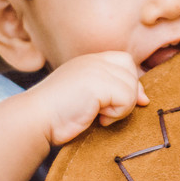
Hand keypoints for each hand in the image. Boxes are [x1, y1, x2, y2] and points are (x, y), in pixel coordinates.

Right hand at [26, 51, 148, 144]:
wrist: (34, 120)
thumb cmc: (57, 115)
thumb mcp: (87, 97)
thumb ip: (111, 92)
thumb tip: (145, 98)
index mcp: (89, 61)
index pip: (125, 62)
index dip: (129, 83)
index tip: (120, 103)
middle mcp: (93, 60)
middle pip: (132, 72)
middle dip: (127, 96)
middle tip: (106, 111)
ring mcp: (96, 69)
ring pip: (132, 87)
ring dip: (120, 109)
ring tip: (99, 115)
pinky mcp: (99, 83)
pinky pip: (127, 99)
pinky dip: (117, 114)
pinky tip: (97, 118)